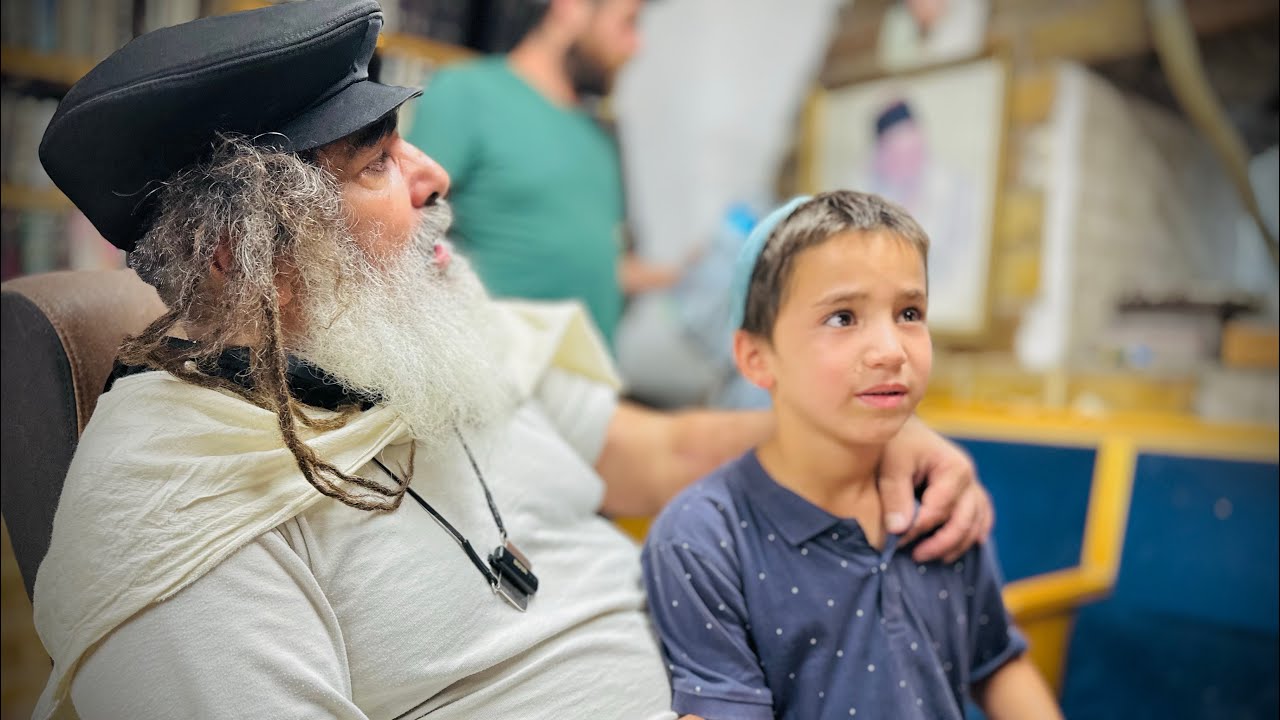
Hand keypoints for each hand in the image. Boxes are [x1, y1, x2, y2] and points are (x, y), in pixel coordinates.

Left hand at [878, 416, 993, 562]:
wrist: (901, 425)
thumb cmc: (895, 441)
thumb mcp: (890, 463)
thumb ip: (895, 495)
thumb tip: (899, 530)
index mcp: (954, 468)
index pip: (939, 510)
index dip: (918, 529)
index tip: (896, 541)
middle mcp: (969, 477)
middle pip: (963, 521)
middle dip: (940, 543)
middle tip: (916, 556)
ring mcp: (971, 484)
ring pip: (975, 523)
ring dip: (956, 544)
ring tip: (932, 557)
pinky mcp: (968, 489)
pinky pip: (981, 515)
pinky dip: (975, 532)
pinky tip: (967, 546)